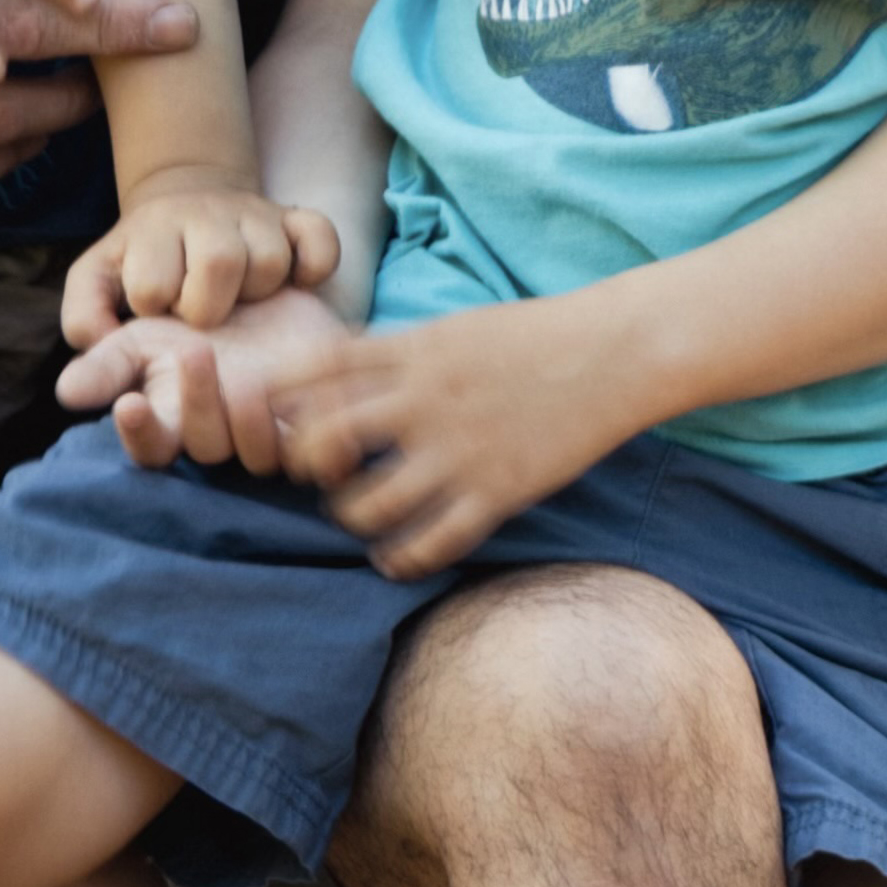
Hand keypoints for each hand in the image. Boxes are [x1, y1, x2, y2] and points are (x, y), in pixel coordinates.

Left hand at [63, 178, 339, 338]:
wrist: (189, 203)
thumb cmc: (144, 264)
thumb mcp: (99, 284)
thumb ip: (83, 320)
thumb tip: (91, 359)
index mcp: (153, 230)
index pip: (153, 286)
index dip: (156, 306)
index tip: (159, 307)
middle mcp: (207, 213)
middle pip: (219, 261)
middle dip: (208, 304)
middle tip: (204, 312)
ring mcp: (258, 214)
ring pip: (271, 260)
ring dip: (257, 290)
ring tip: (240, 296)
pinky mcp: (301, 220)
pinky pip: (322, 240)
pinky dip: (314, 264)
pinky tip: (293, 281)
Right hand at [63, 283, 354, 466]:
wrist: (272, 294)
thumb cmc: (199, 319)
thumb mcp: (148, 333)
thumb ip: (109, 363)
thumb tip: (66, 393)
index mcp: (175, 422)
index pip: (151, 450)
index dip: (139, 435)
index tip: (129, 404)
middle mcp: (222, 436)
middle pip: (207, 446)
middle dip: (198, 404)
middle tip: (194, 352)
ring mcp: (271, 435)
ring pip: (259, 455)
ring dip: (250, 423)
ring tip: (248, 380)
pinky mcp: (319, 428)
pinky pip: (319, 448)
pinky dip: (312, 427)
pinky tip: (306, 394)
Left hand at [272, 302, 638, 579]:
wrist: (614, 353)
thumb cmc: (534, 336)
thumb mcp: (455, 327)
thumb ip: (398, 352)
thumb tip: (340, 371)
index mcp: (414, 353)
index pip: (321, 368)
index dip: (280, 393)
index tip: (272, 412)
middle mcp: (424, 401)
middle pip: (325, 440)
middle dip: (308, 466)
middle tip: (323, 475)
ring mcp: (458, 451)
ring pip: (366, 505)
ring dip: (351, 517)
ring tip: (361, 517)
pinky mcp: (496, 492)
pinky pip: (430, 543)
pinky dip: (402, 558)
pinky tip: (396, 557)